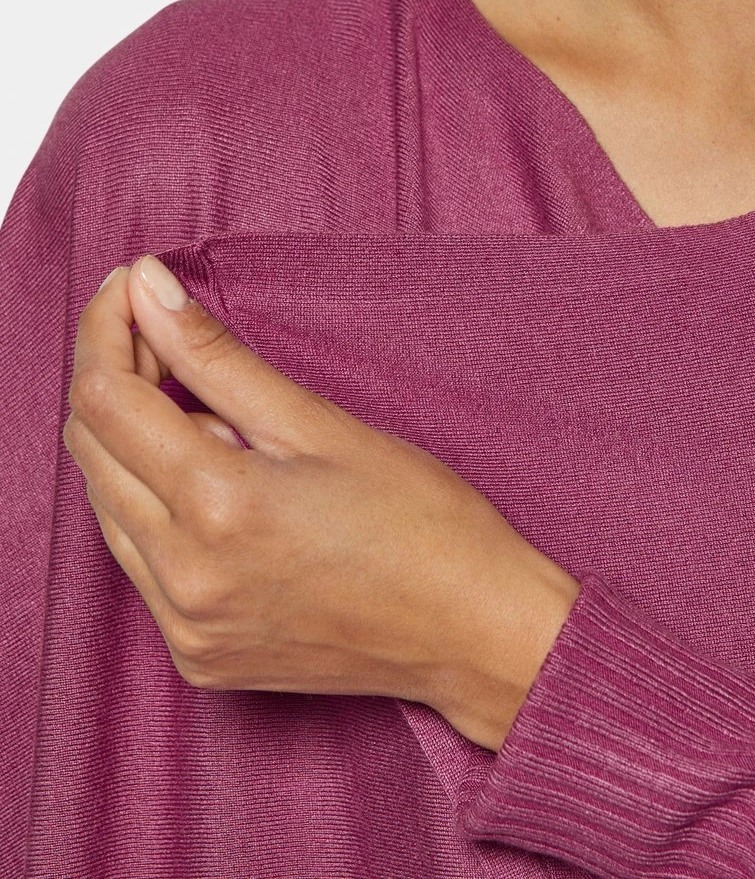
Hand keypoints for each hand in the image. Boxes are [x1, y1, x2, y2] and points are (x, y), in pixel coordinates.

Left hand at [63, 255, 580, 750]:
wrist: (476, 633)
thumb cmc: (422, 521)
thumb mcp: (319, 423)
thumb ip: (215, 356)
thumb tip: (146, 288)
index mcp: (216, 507)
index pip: (104, 397)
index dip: (104, 329)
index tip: (128, 287)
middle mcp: (183, 577)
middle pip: (90, 449)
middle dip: (115, 376)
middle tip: (162, 333)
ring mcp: (186, 626)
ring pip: (107, 505)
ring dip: (133, 443)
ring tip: (208, 414)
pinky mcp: (197, 655)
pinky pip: (139, 561)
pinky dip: (155, 506)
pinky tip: (216, 484)